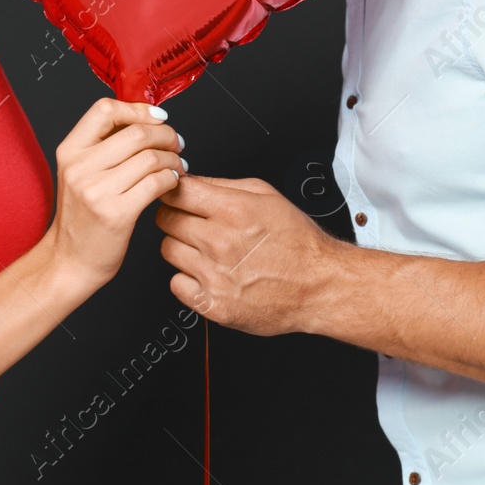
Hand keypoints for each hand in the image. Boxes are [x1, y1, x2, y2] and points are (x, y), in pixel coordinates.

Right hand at [43, 98, 185, 291]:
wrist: (69, 262)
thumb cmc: (81, 217)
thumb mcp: (79, 173)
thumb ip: (104, 146)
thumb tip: (145, 119)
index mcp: (69, 151)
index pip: (105, 110)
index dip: (138, 109)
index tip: (158, 118)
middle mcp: (79, 167)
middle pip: (136, 133)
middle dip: (165, 135)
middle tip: (176, 144)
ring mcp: (96, 191)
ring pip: (150, 157)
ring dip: (173, 160)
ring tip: (177, 166)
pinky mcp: (116, 213)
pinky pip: (156, 183)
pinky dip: (171, 179)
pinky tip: (172, 183)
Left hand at [156, 175, 340, 335]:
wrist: (319, 285)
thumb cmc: (297, 241)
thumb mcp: (265, 195)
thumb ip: (222, 185)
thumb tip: (189, 181)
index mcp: (233, 210)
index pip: (176, 192)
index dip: (173, 192)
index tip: (175, 196)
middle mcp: (220, 242)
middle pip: (165, 220)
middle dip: (175, 216)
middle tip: (192, 222)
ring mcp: (214, 275)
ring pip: (168, 250)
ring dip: (181, 247)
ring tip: (205, 249)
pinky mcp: (213, 303)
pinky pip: (176, 284)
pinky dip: (187, 279)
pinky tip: (207, 274)